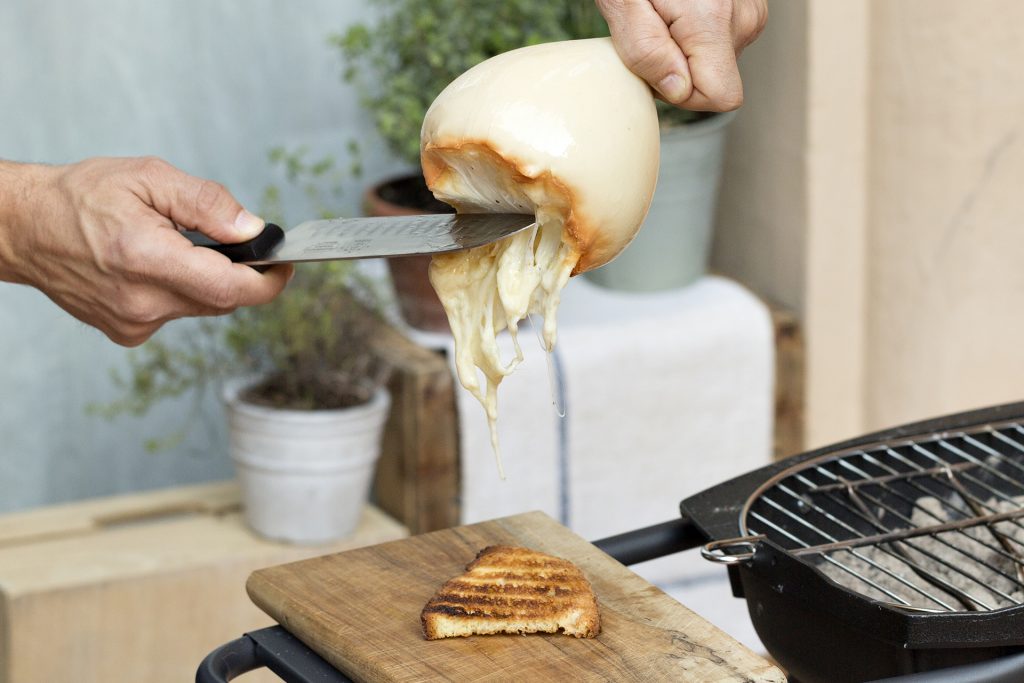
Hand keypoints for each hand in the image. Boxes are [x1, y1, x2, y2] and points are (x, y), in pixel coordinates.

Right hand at [0, 157, 291, 345]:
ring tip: (173, 247)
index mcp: (146, 259)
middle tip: (229, 242)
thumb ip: (207, 204)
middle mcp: (141, 301)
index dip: (268, 282)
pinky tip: (151, 267)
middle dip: (236, 273)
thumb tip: (253, 229)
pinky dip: (178, 291)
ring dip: (204, 280)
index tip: (285, 267)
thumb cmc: (79, 197)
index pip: (230, 289)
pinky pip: (175, 314)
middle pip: (222, 300)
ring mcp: (133, 323)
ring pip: (200, 307)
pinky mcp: (126, 333)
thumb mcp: (149, 178)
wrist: (24, 229)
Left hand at [596, 0, 767, 110]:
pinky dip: (696, 36)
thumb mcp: (623, 6)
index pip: (722, 96)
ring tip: (664, 14)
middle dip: (678, 68)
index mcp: (713, 22)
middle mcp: (742, 19)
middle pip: (716, 81)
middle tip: (653, 29)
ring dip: (685, 51)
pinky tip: (679, 10)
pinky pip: (723, 43)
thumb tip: (678, 91)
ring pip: (718, 63)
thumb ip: (647, 52)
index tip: (656, 67)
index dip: (684, 95)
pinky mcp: (748, 8)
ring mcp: (751, 12)